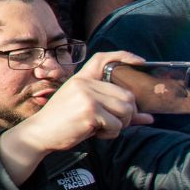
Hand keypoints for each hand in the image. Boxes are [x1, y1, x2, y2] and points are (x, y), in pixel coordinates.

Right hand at [13, 57, 153, 154]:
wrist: (40, 133)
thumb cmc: (64, 122)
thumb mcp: (87, 110)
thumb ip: (116, 110)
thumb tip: (149, 118)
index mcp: (81, 79)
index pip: (103, 58)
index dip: (124, 56)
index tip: (141, 62)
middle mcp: (84, 83)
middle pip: (127, 95)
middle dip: (126, 114)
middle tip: (111, 122)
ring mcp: (87, 96)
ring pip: (125, 110)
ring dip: (119, 125)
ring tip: (101, 127)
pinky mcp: (89, 111)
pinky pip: (116, 125)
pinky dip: (110, 133)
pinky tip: (95, 132)